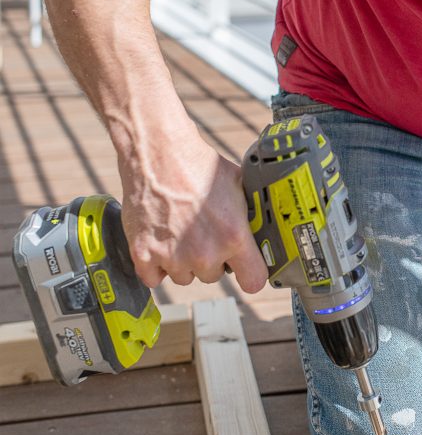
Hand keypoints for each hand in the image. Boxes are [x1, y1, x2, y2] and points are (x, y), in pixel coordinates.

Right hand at [119, 133, 267, 294]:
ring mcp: (172, 256)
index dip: (250, 274)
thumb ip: (250, 217)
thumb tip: (264, 231)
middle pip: (213, 276)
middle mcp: (204, 253)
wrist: (158, 153)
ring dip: (181, 261)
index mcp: (233, 237)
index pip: (254, 281)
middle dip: (210, 259)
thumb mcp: (238, 187)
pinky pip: (153, 278)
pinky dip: (155, 265)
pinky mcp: (143, 254)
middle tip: (201, 232)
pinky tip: (159, 241)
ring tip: (178, 230)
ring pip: (184, 276)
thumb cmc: (198, 166)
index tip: (244, 269)